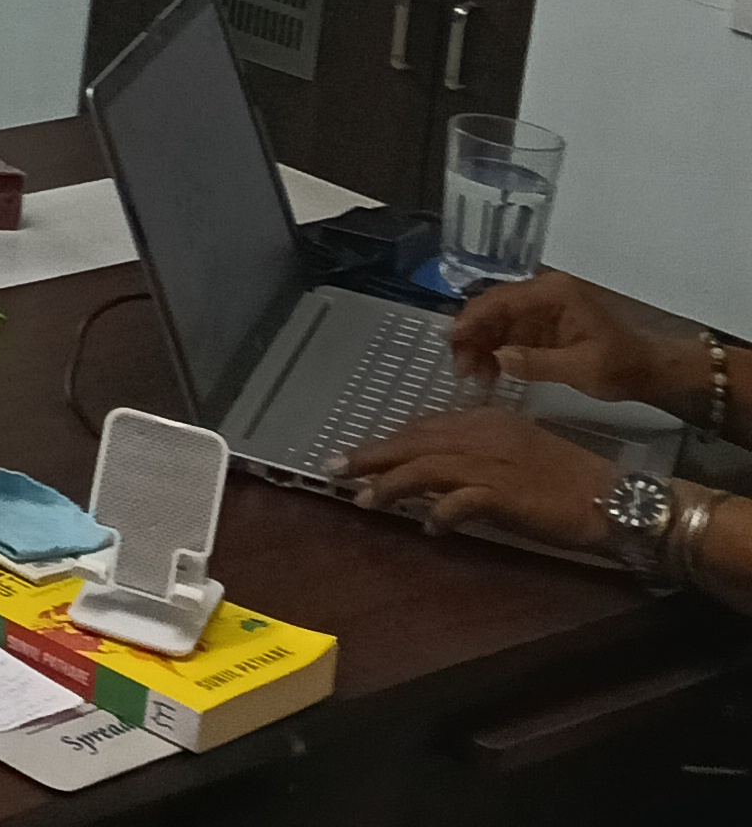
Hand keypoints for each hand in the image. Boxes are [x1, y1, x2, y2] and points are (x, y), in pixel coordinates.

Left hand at [341, 407, 623, 551]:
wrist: (614, 497)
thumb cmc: (569, 478)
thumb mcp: (516, 452)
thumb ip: (476, 453)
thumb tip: (435, 470)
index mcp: (485, 419)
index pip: (423, 426)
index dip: (389, 441)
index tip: (360, 454)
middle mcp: (482, 433)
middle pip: (413, 441)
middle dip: (370, 456)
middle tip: (332, 468)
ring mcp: (492, 462)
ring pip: (424, 467)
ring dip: (389, 484)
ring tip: (363, 501)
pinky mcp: (504, 493)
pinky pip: (458, 502)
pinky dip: (439, 514)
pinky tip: (429, 528)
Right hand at [447, 270, 703, 410]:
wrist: (654, 372)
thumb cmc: (624, 366)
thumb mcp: (584, 369)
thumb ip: (538, 362)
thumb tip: (497, 358)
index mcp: (554, 293)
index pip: (502, 300)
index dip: (473, 320)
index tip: (452, 342)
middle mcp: (544, 293)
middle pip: (494, 308)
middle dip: (473, 336)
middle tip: (461, 369)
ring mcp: (543, 308)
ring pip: (498, 321)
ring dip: (482, 346)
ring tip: (473, 376)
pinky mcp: (544, 325)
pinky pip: (510, 332)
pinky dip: (496, 350)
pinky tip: (490, 372)